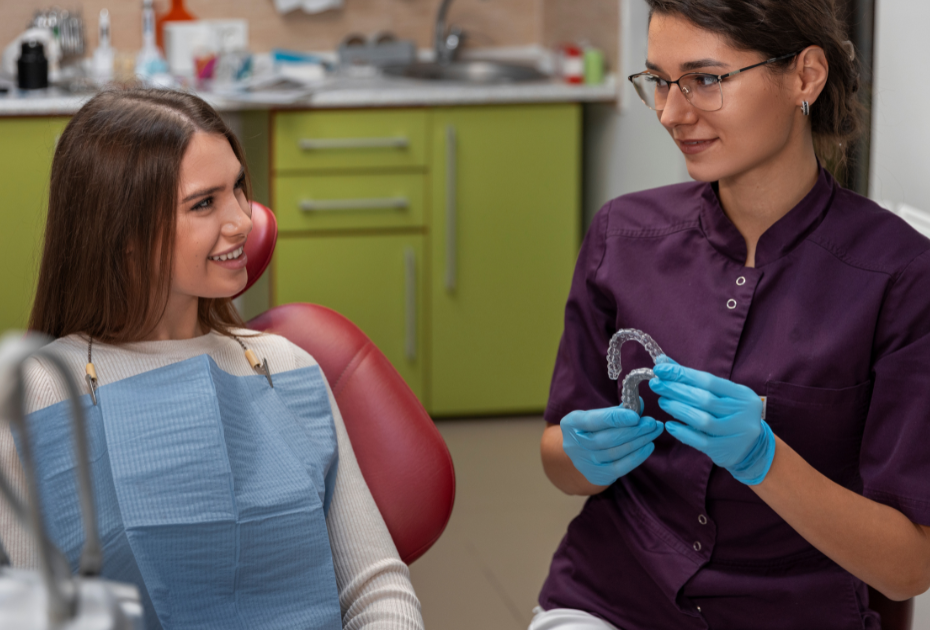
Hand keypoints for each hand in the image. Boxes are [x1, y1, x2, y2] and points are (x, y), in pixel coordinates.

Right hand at [561, 405, 664, 486]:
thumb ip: (616, 410)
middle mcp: (575, 445)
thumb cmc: (591, 429)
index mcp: (571, 423)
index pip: (593, 420)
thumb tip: (639, 404)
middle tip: (651, 423)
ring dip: (638, 442)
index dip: (615, 418)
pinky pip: (619, 468)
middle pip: (607, 439)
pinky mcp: (596, 475)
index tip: (636, 416)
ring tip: (654, 432)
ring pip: (615, 452)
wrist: (579, 452)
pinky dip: (636, 457)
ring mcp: (585, 462)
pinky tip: (648, 446)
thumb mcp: (596, 415)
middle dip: (633, 430)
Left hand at [648, 357, 774, 484]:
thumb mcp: (721, 394)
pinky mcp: (725, 450)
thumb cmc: (730, 414)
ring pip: (702, 420)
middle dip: (676, 390)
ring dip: (678, 409)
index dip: (683, 374)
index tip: (661, 368)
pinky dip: (683, 432)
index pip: (709, 380)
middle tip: (656, 384)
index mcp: (742, 394)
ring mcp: (735, 433)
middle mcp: (742, 413)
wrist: (753, 447)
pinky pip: (700, 441)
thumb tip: (664, 362)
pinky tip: (669, 425)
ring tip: (662, 402)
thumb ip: (693, 379)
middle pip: (704, 399)